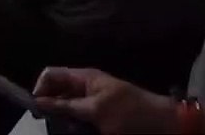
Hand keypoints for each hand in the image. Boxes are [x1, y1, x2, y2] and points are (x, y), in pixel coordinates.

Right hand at [34, 67, 177, 133]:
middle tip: (52, 124)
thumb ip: (66, 105)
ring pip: (66, 111)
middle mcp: (85, 88)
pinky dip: (76, 128)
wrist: (166, 127)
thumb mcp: (96, 110)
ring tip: (69, 130)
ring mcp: (93, 105)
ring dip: (64, 121)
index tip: (38, 109)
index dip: (40, 89)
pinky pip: (79, 122)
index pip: (51, 75)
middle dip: (51, 108)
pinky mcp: (100, 120)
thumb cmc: (131, 113)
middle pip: (56, 94)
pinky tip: (79, 132)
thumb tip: (38, 101)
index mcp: (84, 78)